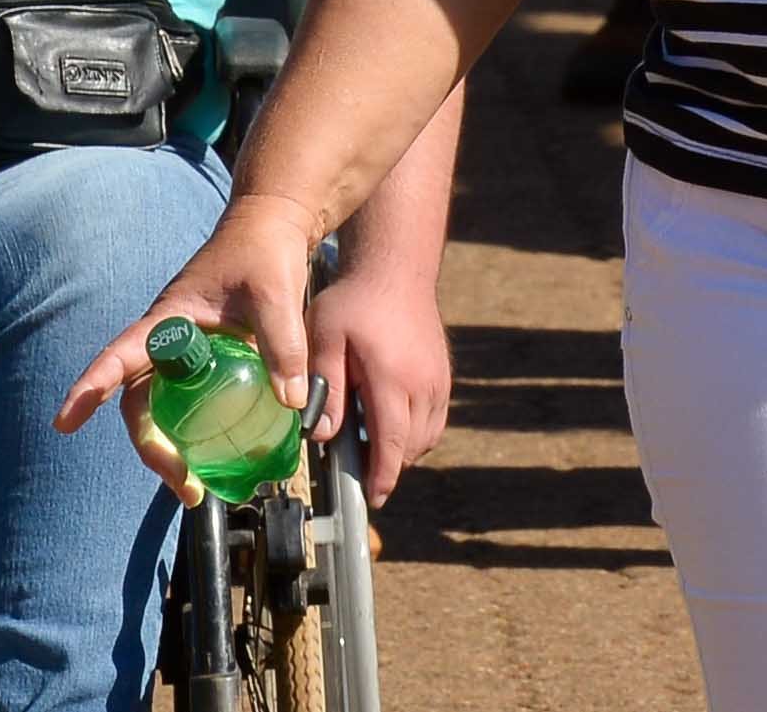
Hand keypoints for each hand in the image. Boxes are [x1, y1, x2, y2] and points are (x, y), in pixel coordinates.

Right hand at [59, 192, 326, 506]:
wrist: (274, 230)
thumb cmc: (264, 252)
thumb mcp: (275, 293)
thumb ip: (283, 344)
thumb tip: (290, 403)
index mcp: (169, 320)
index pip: (120, 357)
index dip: (91, 388)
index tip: (66, 420)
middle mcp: (168, 342)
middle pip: (140, 403)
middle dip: (150, 448)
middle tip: (183, 485)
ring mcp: (186, 355)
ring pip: (161, 411)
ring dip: (171, 451)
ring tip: (197, 488)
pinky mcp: (207, 364)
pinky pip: (190, 406)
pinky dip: (196, 436)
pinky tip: (220, 460)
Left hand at [303, 249, 454, 499]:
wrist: (395, 269)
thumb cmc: (354, 301)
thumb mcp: (326, 335)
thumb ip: (325, 383)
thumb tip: (322, 433)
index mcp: (392, 376)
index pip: (392, 442)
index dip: (383, 475)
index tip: (374, 498)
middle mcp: (423, 383)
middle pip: (412, 446)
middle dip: (389, 465)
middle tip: (360, 470)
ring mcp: (439, 379)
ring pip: (427, 435)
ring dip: (403, 450)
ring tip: (373, 448)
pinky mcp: (443, 374)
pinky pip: (435, 418)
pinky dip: (417, 432)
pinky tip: (392, 424)